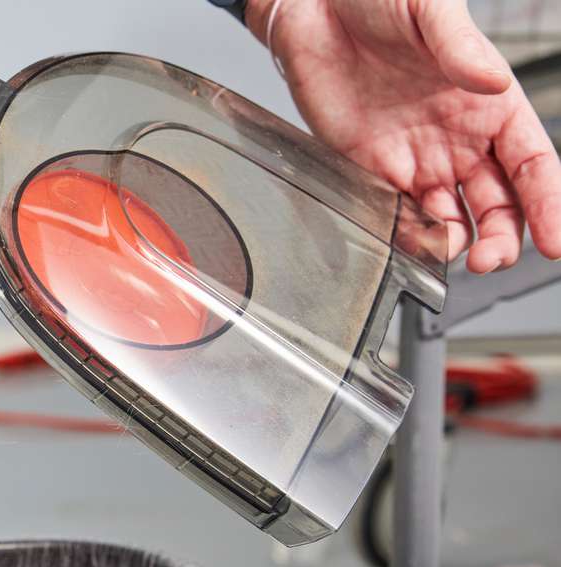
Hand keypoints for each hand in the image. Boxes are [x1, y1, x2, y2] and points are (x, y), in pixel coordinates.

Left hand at [249, 0, 560, 272]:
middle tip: (490, 260)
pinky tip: (413, 245)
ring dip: (457, 244)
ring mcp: (417, 158)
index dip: (548, 204)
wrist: (313, 9)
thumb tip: (492, 82)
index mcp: (490, 104)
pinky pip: (397, 214)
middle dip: (501, 238)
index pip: (533, 165)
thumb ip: (461, 48)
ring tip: (454, 255)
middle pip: (497, 204)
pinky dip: (409, 235)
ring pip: (451, 219)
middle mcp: (460, 139)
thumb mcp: (429, 9)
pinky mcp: (372, 169)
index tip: (555, 241)